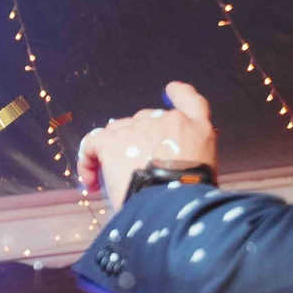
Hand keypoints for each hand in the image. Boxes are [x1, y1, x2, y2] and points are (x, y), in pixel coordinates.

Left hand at [77, 82, 217, 209]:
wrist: (173, 203)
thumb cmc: (188, 197)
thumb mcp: (204, 173)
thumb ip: (189, 160)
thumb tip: (168, 168)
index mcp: (197, 129)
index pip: (190, 101)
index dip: (179, 93)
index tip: (170, 89)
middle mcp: (169, 120)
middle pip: (144, 121)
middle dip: (134, 141)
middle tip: (129, 171)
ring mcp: (140, 127)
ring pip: (117, 132)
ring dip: (110, 152)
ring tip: (106, 181)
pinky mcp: (113, 140)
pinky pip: (92, 143)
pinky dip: (87, 160)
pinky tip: (89, 180)